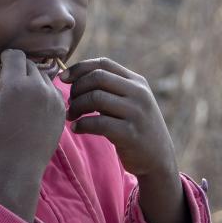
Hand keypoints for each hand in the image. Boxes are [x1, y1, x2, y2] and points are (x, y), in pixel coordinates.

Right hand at [0, 49, 65, 222]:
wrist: (19, 165)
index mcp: (17, 85)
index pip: (14, 54)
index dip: (5, 60)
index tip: (0, 71)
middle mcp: (39, 87)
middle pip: (30, 62)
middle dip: (18, 69)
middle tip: (9, 88)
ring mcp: (53, 97)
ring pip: (42, 75)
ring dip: (32, 80)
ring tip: (21, 99)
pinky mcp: (61, 108)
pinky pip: (52, 89)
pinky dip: (42, 92)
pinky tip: (32, 108)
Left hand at [63, 58, 190, 222]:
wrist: (158, 159)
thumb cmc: (134, 127)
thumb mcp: (129, 102)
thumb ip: (109, 88)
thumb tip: (72, 77)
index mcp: (137, 82)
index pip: (103, 63)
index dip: (80, 68)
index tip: (63, 78)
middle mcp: (139, 93)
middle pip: (97, 77)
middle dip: (77, 88)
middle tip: (70, 102)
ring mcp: (136, 113)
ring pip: (95, 98)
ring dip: (76, 106)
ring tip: (71, 116)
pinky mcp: (130, 134)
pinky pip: (98, 123)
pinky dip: (82, 125)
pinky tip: (76, 129)